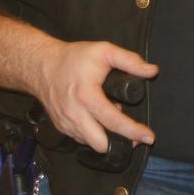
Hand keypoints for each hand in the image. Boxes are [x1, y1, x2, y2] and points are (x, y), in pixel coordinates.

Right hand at [32, 40, 158, 152]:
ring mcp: (65, 123)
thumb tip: (152, 70)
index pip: (114, 121)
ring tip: (113, 119)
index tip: (149, 137)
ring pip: (91, 144)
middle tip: (134, 134)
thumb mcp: (105, 51)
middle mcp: (74, 114)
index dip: (134, 131)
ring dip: (106, 138)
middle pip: (100, 143)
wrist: (41, 65)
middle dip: (120, 143)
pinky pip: (81, 139)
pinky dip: (93, 134)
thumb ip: (130, 60)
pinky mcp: (61, 127)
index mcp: (87, 96)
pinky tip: (98, 120)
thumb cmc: (73, 58)